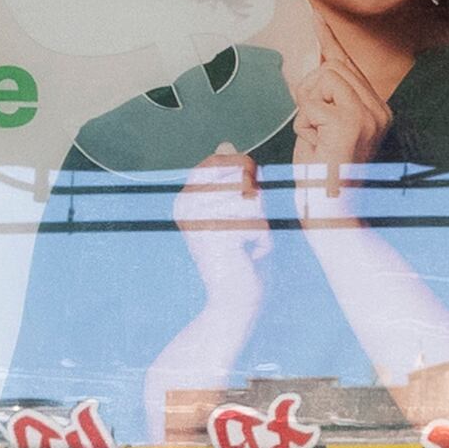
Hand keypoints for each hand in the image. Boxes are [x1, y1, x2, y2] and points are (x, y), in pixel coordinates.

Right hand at [169, 144, 272, 313]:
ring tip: (247, 244)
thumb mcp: (234, 213)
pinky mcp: (218, 235)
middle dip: (255, 201)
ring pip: (251, 201)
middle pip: (239, 179)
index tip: (252, 183)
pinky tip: (249, 256)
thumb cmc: (238, 257)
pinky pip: (258, 222)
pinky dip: (263, 240)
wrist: (233, 302)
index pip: (215, 161)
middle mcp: (186, 206)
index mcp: (185, 199)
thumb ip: (231, 181)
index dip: (240, 165)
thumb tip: (227, 145)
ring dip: (260, 223)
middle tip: (247, 227)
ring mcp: (200, 220)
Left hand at [280, 38, 395, 228]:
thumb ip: (320, 98)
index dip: (329, 40)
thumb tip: (310, 63)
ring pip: (323, 77)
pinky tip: (317, 147)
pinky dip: (304, 124)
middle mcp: (379, 110)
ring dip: (307, 109)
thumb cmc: (321, 177)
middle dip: (310, 94)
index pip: (348, 66)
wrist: (331, 213)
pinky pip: (312, 102)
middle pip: (331, 67)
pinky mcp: (352, 122)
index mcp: (376, 110)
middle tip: (314, 129)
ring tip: (317, 139)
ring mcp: (369, 115)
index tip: (315, 15)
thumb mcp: (319, 129)